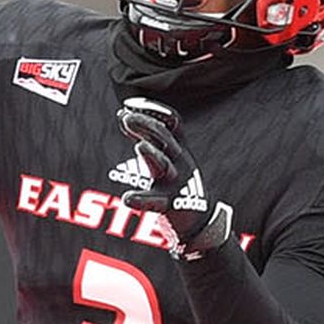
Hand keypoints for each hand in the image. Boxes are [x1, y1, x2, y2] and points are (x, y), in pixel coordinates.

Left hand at [118, 98, 234, 256]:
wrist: (200, 220)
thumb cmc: (177, 183)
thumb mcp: (166, 155)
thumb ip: (145, 136)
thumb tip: (124, 115)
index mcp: (179, 148)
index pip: (170, 122)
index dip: (153, 110)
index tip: (130, 104)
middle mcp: (180, 162)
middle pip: (166, 138)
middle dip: (147, 126)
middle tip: (126, 118)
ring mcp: (176, 183)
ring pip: (165, 166)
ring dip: (152, 155)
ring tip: (140, 146)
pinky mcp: (171, 205)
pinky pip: (155, 202)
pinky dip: (141, 200)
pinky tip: (128, 198)